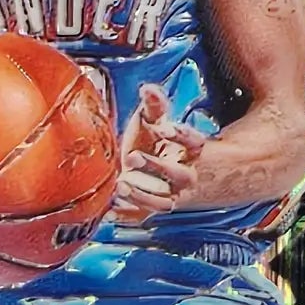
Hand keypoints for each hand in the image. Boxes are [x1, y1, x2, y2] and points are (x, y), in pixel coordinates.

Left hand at [114, 83, 205, 219]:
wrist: (182, 174)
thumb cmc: (163, 143)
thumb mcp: (161, 122)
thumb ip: (155, 106)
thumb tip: (148, 89)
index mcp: (193, 150)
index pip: (194, 142)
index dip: (182, 135)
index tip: (166, 128)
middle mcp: (187, 174)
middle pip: (178, 174)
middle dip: (156, 166)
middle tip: (132, 156)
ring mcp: (174, 194)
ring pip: (165, 201)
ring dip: (143, 196)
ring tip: (121, 186)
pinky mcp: (158, 207)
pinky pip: (147, 215)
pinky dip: (129, 215)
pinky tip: (111, 211)